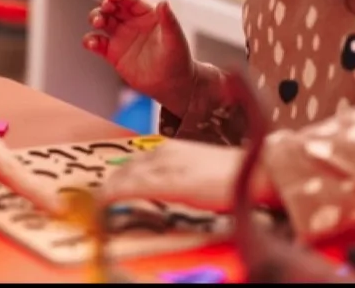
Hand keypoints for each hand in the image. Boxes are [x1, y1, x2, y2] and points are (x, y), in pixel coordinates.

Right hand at [82, 0, 194, 109]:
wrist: (172, 85)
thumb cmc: (178, 59)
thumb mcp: (175, 39)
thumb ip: (169, 21)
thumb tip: (164, 2)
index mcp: (147, 14)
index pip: (129, 0)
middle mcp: (131, 22)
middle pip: (112, 7)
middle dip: (104, 4)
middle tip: (104, 8)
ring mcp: (120, 37)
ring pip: (102, 21)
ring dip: (96, 17)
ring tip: (98, 23)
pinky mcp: (112, 53)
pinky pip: (97, 43)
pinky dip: (90, 41)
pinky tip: (91, 43)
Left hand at [97, 138, 261, 212]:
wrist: (259, 171)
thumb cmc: (235, 174)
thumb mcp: (201, 169)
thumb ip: (180, 174)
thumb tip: (167, 188)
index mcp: (172, 148)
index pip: (135, 162)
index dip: (118, 177)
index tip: (107, 190)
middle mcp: (165, 153)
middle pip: (125, 169)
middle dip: (109, 184)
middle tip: (95, 201)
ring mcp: (166, 166)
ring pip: (124, 177)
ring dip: (108, 191)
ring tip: (95, 207)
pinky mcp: (170, 181)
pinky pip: (132, 188)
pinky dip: (115, 195)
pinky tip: (104, 204)